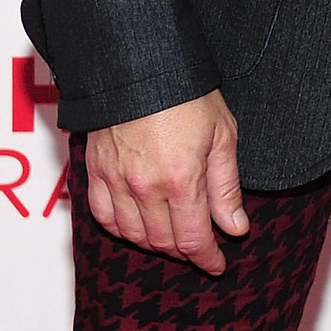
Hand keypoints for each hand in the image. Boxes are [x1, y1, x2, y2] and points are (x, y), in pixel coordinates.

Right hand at [85, 90, 248, 273]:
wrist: (141, 65)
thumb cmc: (188, 94)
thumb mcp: (222, 135)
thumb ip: (226, 187)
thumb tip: (235, 228)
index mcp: (180, 180)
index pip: (193, 240)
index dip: (207, 258)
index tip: (217, 264)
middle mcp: (144, 188)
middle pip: (163, 242)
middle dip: (184, 250)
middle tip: (199, 246)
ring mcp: (115, 181)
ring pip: (133, 235)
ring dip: (154, 243)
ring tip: (172, 238)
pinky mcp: (95, 171)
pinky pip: (103, 216)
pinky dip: (121, 228)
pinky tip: (136, 226)